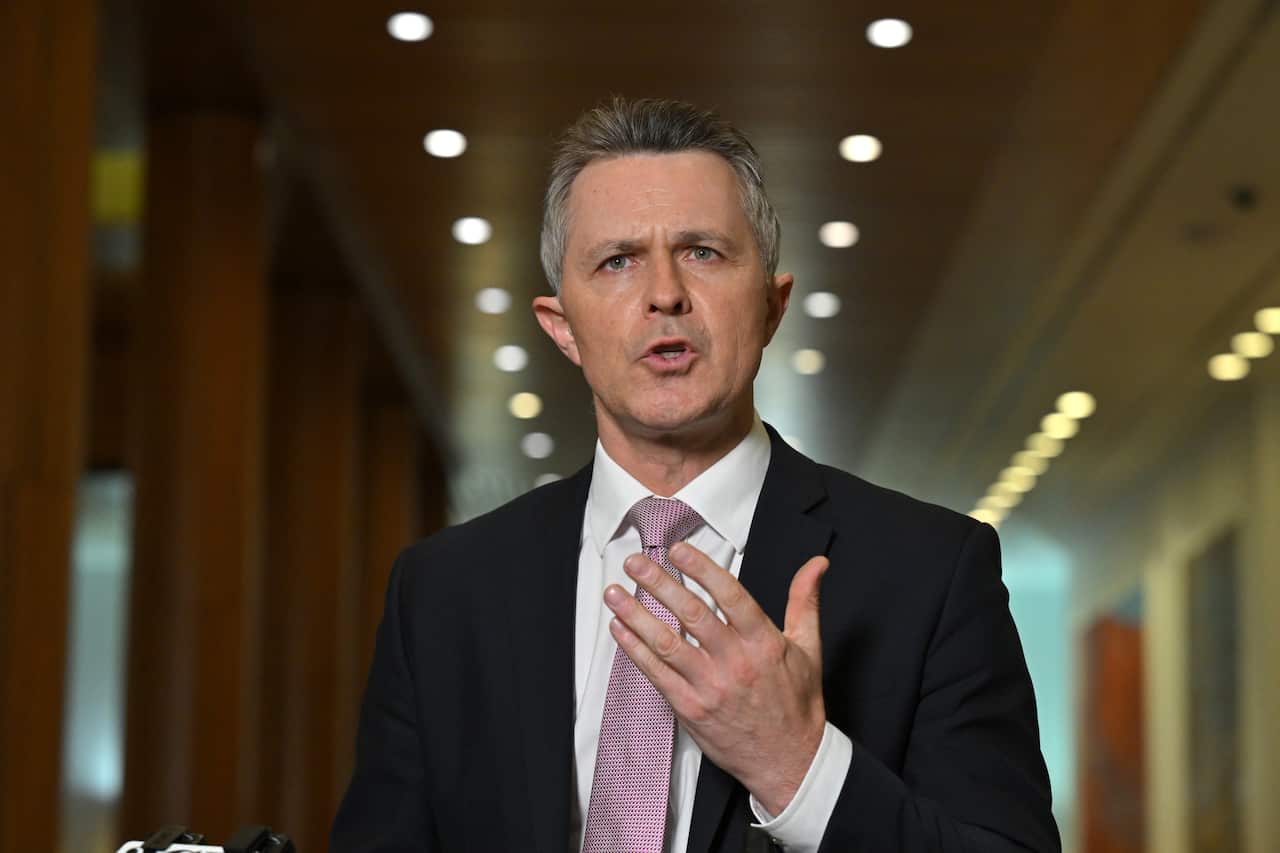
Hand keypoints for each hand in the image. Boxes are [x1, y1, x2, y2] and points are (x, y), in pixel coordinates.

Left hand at [603, 542, 828, 814]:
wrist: (789, 763)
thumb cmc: (797, 705)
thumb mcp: (809, 649)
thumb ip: (805, 601)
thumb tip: (816, 565)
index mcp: (763, 642)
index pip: (729, 595)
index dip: (702, 569)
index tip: (678, 550)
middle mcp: (735, 662)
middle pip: (691, 614)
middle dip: (658, 583)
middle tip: (635, 562)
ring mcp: (710, 687)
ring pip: (666, 643)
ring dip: (636, 615)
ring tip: (614, 592)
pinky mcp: (691, 709)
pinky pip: (656, 674)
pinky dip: (635, 649)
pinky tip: (620, 629)